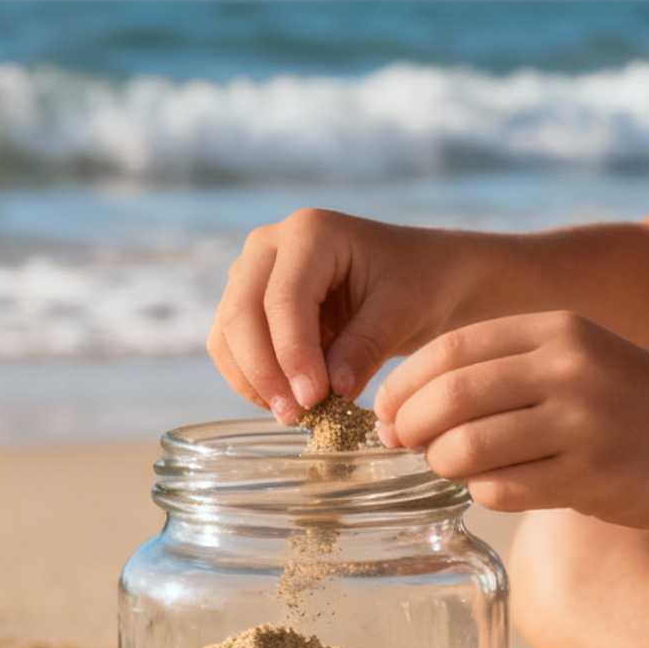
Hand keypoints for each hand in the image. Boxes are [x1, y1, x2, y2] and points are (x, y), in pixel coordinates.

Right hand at [208, 209, 468, 421]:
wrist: (420, 275)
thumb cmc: (417, 282)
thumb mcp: (402, 312)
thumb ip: (363, 348)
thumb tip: (331, 392)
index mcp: (311, 232)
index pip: (284, 298)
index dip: (293, 353)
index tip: (314, 399)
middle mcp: (270, 245)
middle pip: (241, 313)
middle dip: (264, 371)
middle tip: (297, 415)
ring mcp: (253, 272)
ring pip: (227, 333)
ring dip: (253, 380)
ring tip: (294, 415)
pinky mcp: (250, 302)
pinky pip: (232, 346)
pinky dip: (252, 379)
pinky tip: (287, 402)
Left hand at [376, 311, 648, 526]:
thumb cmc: (636, 406)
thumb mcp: (578, 358)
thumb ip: (506, 369)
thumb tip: (410, 404)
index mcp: (556, 329)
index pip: (450, 349)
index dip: (403, 383)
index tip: (386, 410)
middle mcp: (567, 367)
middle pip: (449, 397)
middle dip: (409, 426)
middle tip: (401, 445)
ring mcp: (580, 422)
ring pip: (467, 447)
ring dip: (443, 464)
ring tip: (451, 468)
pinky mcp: (591, 475)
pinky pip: (504, 489)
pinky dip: (485, 493)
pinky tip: (498, 488)